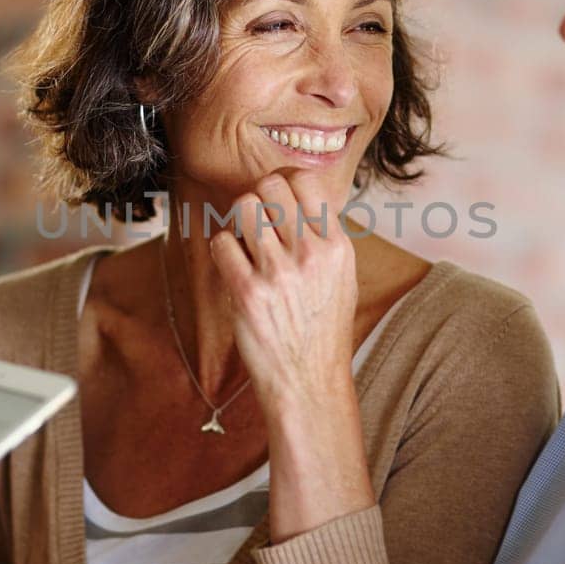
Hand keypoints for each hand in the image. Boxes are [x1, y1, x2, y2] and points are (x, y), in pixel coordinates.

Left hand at [210, 173, 371, 538]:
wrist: (308, 381)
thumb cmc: (322, 330)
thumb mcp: (342, 278)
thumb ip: (324, 237)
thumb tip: (299, 198)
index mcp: (337, 246)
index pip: (305, 181)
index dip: (283, 183)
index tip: (276, 199)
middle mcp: (310, 253)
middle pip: (269, 186)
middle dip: (257, 199)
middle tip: (256, 224)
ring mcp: (278, 272)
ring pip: (243, 208)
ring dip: (237, 224)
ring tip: (246, 248)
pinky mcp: (247, 293)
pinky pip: (222, 243)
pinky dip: (222, 251)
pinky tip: (234, 269)